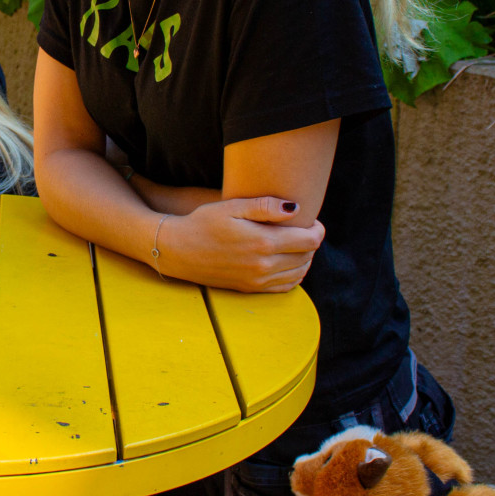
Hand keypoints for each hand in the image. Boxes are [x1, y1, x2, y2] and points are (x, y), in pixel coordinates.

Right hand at [156, 197, 323, 293]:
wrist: (177, 250)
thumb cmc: (202, 222)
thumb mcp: (232, 206)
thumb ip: (265, 206)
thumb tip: (295, 208)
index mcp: (263, 242)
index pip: (309, 241)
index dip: (317, 229)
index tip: (312, 220)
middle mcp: (263, 266)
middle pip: (307, 257)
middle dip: (311, 242)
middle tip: (303, 229)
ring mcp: (257, 280)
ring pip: (299, 273)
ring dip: (304, 259)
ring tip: (296, 244)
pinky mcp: (250, 288)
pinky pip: (284, 287)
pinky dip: (294, 275)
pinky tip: (287, 262)